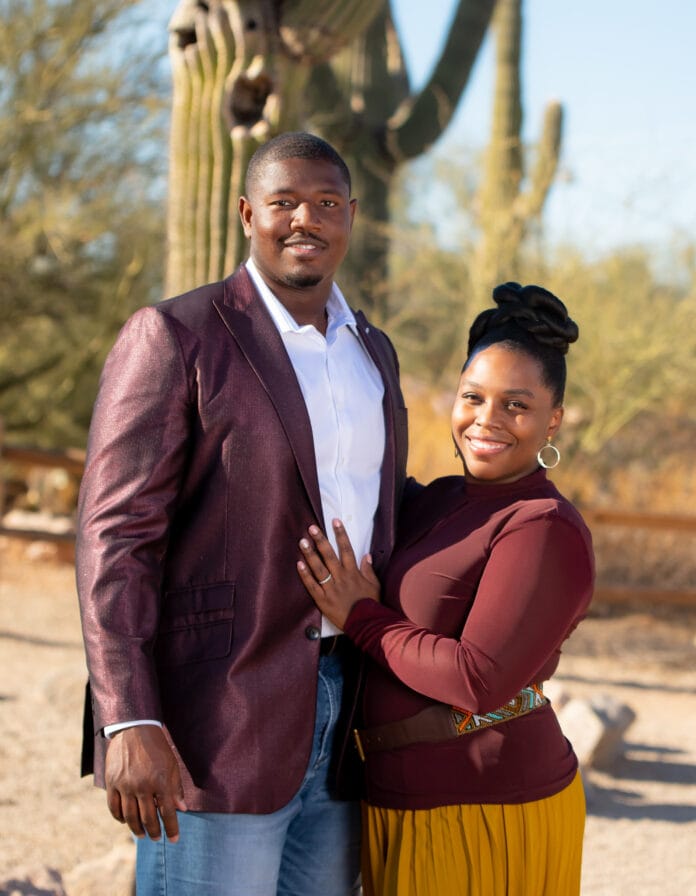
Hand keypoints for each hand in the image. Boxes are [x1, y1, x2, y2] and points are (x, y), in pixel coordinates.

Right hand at [105, 724, 187, 841]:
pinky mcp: (112, 782)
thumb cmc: (157, 747)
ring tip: (142, 834)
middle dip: (154, 831)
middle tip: (156, 838)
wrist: (135, 729)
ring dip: (136, 828)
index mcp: (160, 781)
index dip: (171, 828)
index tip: (174, 839)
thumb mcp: (172, 765)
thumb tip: (182, 809)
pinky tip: (125, 822)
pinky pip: (114, 807)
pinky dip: (119, 818)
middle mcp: (142, 786)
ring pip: (130, 816)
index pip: (167, 812)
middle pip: (148, 818)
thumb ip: (176, 788)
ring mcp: (125, 785)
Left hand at [298, 519, 379, 629]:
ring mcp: (331, 588)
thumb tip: (366, 555)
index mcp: (353, 572)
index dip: (340, 534)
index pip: (347, 549)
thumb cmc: (371, 604)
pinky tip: (298, 564)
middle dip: (320, 540)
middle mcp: (341, 577)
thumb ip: (369, 570)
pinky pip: (312, 586)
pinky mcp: (323, 600)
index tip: (335, 521)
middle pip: (329, 555)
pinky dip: (305, 575)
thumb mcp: (375, 585)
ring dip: (310, 554)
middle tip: (312, 528)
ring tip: (302, 542)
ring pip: (319, 568)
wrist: (367, 624)